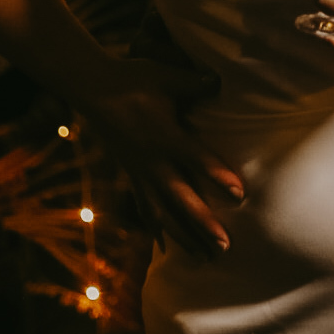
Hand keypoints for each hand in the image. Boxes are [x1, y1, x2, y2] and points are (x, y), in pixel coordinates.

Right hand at [81, 60, 244, 258]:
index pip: (195, 159)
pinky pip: (145, 207)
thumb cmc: (134, 79)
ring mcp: (140, 171)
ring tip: (205, 258)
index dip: (217, 175)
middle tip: (224, 245)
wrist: (94, 89)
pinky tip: (165, 247)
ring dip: (184, 235)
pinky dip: (156, 228)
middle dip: (202, 223)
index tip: (239, 194)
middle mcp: (152, 160)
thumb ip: (195, 83)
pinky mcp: (131, 175)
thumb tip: (221, 80)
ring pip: (163, 212)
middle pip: (180, 197)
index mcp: (164, 136)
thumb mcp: (167, 75)